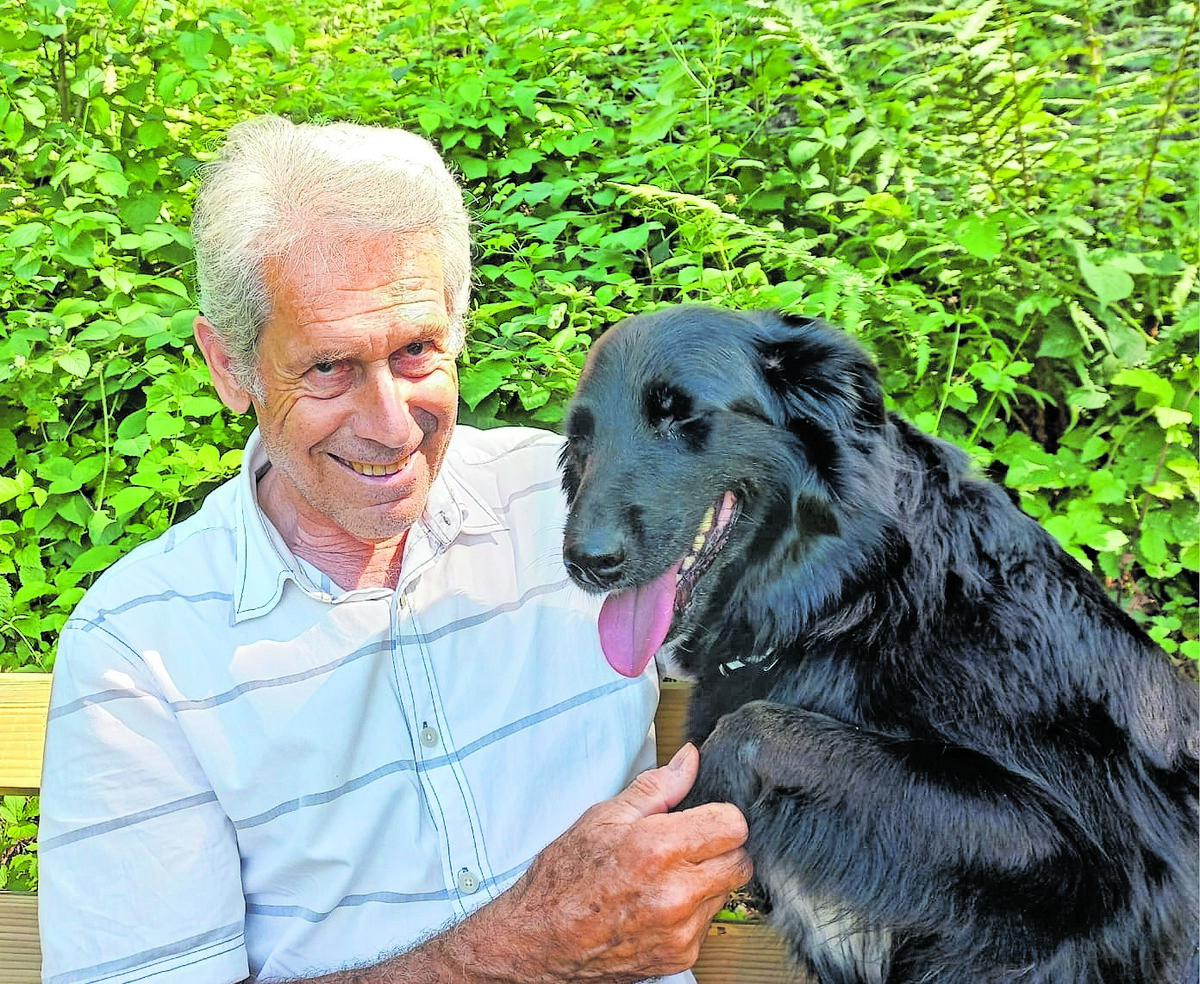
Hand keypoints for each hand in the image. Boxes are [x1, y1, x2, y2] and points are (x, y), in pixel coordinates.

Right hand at [323, 745, 752, 983]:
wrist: (526, 948)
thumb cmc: (550, 876)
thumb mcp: (593, 815)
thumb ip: (648, 785)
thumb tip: (687, 755)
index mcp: (650, 845)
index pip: (728, 820)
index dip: (717, 809)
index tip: (700, 806)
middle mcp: (668, 887)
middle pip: (737, 854)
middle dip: (718, 839)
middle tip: (685, 833)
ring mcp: (674, 928)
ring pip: (726, 889)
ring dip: (706, 872)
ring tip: (664, 864)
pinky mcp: (673, 956)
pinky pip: (705, 921)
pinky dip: (690, 905)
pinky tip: (654, 897)